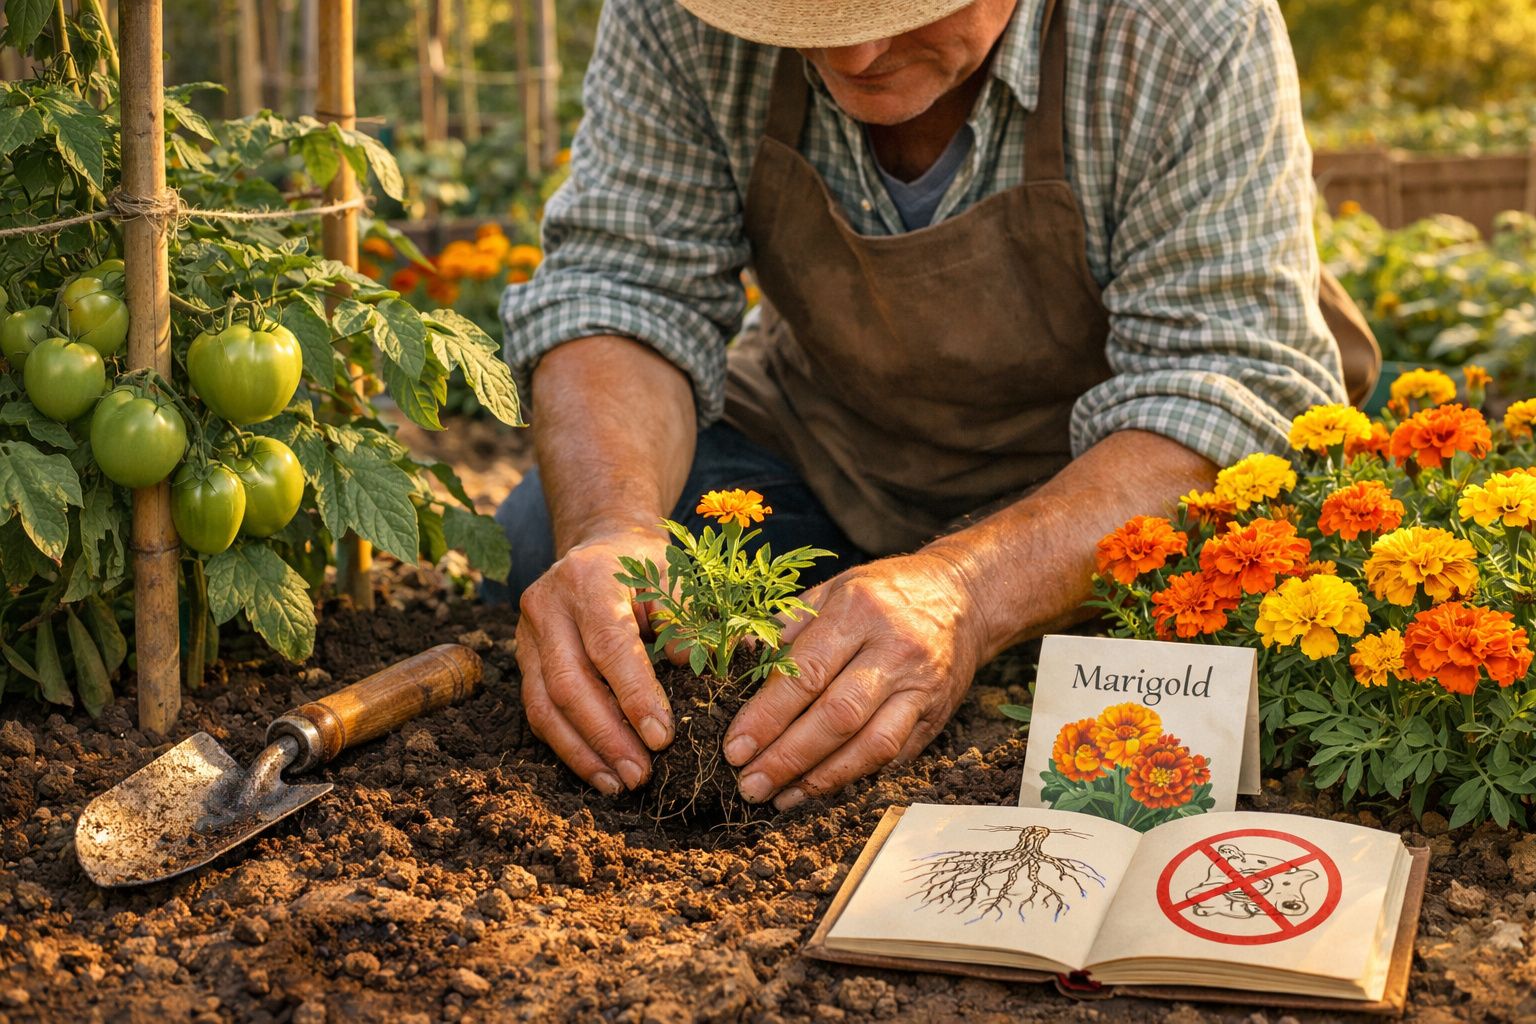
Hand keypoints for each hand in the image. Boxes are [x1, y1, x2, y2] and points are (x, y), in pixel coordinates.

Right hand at [516, 526, 675, 794]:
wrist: (600, 544)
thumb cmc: (646, 566)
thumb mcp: (674, 579)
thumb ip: (687, 622)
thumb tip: (699, 669)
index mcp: (589, 579)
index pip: (609, 646)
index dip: (634, 696)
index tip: (662, 738)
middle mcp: (547, 606)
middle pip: (569, 683)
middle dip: (606, 736)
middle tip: (640, 774)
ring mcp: (527, 634)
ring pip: (545, 705)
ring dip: (583, 752)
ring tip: (619, 784)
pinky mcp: (523, 659)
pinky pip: (538, 710)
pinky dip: (568, 746)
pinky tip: (598, 770)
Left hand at [722, 552, 987, 809]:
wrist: (960, 598)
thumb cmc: (881, 594)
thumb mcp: (828, 591)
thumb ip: (779, 626)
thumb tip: (723, 657)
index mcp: (858, 612)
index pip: (805, 673)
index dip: (767, 716)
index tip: (735, 748)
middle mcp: (894, 650)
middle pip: (837, 716)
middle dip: (788, 757)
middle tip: (751, 784)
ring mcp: (921, 687)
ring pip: (871, 746)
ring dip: (822, 780)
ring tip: (781, 798)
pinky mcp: (936, 716)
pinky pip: (894, 757)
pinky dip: (855, 777)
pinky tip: (820, 789)